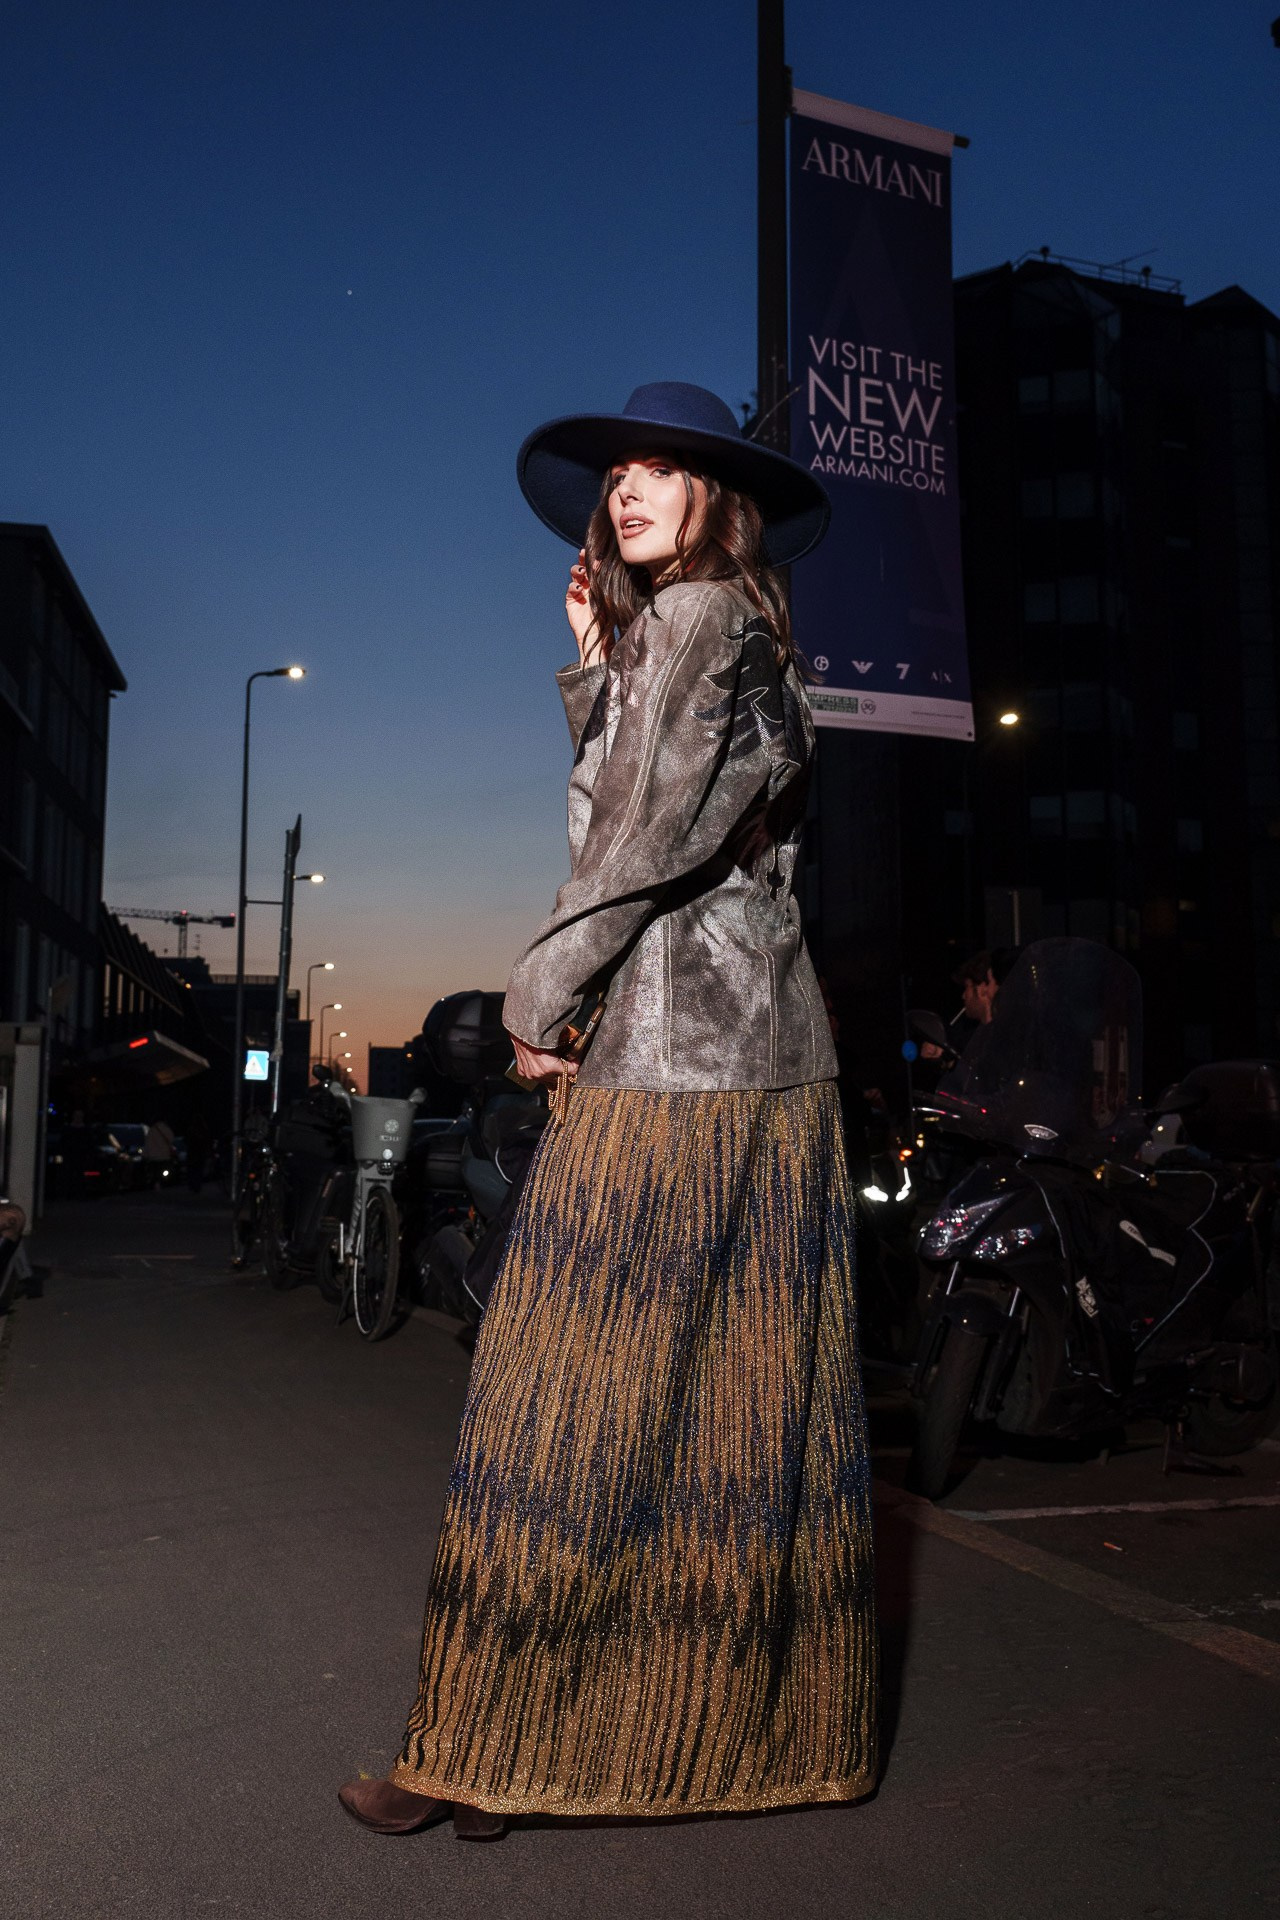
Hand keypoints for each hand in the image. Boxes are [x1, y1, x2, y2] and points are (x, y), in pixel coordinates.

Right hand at [510, 1035, 578, 1088]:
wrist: (521, 1029)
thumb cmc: (537, 1032)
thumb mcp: (556, 1040)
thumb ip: (567, 1049)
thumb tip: (575, 1053)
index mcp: (548, 1067)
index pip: (571, 1071)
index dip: (575, 1063)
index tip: (577, 1058)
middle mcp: (539, 1073)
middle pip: (559, 1077)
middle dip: (564, 1068)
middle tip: (566, 1059)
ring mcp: (530, 1074)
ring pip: (547, 1078)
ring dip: (552, 1071)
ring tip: (554, 1060)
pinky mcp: (522, 1071)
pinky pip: (535, 1075)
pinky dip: (540, 1070)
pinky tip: (542, 1062)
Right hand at [565, 549, 605, 665]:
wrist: (600, 636)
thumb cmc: (610, 617)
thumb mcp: (610, 596)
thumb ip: (606, 580)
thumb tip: (605, 562)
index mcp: (599, 583)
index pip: (594, 566)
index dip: (592, 557)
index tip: (594, 552)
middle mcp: (588, 585)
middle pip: (583, 567)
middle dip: (582, 560)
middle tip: (584, 555)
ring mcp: (579, 592)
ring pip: (575, 575)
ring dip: (577, 570)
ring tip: (582, 572)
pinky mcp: (571, 601)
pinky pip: (570, 589)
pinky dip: (573, 586)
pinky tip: (579, 588)